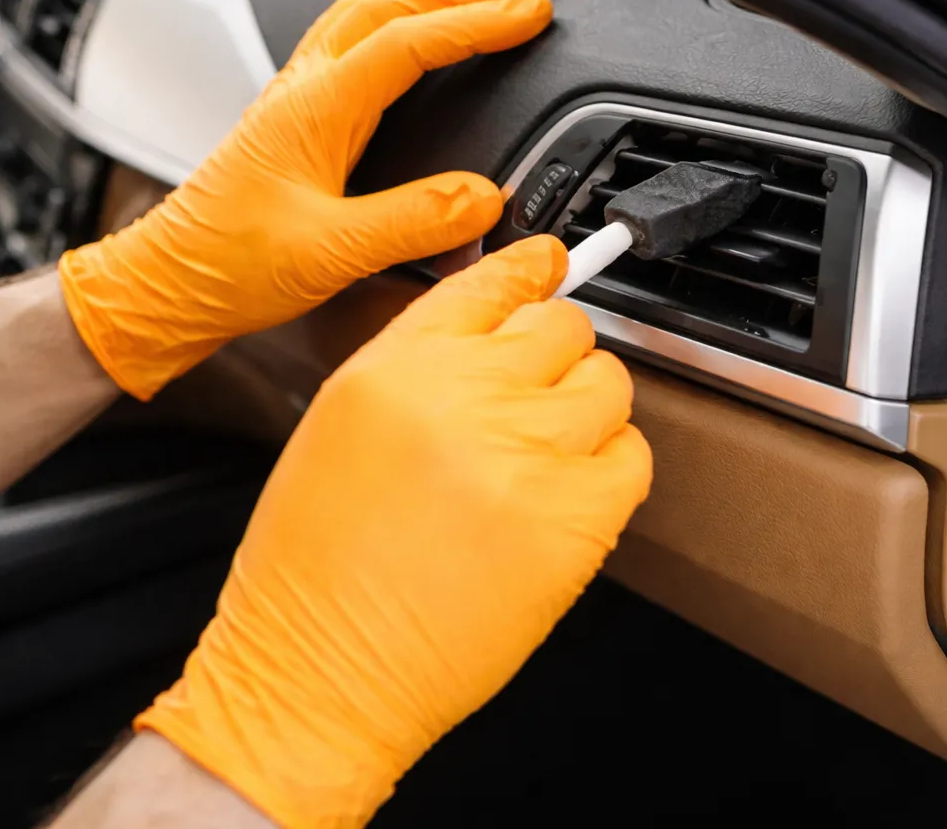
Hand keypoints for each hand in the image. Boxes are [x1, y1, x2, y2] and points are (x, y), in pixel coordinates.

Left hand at [60, 0, 552, 399]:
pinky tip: (410, 24)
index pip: (409, 42)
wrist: (169, 283)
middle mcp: (304, 89)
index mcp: (314, 108)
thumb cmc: (229, 265)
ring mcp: (296, 96)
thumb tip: (482, 198)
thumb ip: (412, 223)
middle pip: (388, 4)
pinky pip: (351, 37)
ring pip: (365, 11)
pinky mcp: (295, 115)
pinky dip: (395, 15)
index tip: (529, 13)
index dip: (476, 22)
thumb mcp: (329, 253)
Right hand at [134, 236, 651, 828]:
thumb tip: (499, 332)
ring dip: (586, 412)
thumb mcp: (342, 429)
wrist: (320, 678)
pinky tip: (565, 498)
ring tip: (542, 459)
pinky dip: (611, 472)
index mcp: (397, 368)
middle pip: (564, 326)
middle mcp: (466, 396)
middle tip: (533, 401)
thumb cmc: (314, 573)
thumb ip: (422, 366)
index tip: (552, 267)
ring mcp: (528, 454)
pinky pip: (632, 458)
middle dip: (555, 357)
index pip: (493, 282)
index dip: (532, 271)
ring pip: (608, 384)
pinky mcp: (576, 519)